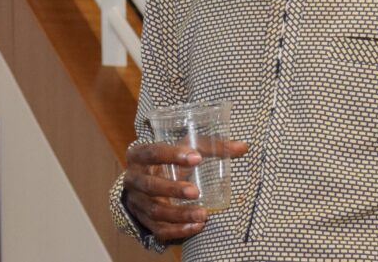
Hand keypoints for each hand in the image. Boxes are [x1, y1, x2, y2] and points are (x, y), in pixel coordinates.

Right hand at [123, 139, 247, 240]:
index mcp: (139, 154)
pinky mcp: (144, 219)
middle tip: (196, 192)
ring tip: (203, 215)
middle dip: (173, 190)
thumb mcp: (184, 146)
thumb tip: (243, 147)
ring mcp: (136, 201)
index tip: (196, 158)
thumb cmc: (168, 157)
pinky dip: (177, 230)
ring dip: (179, 214)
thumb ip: (211, 146)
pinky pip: (158, 229)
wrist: (144, 178)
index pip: (153, 152)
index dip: (172, 155)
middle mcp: (133, 179)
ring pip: (155, 211)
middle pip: (150, 186)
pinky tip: (196, 227)